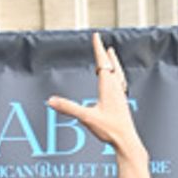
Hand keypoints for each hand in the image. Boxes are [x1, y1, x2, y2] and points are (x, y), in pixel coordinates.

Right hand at [47, 32, 140, 154]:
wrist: (126, 141)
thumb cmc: (110, 129)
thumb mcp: (86, 117)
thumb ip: (68, 108)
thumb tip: (51, 101)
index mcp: (108, 86)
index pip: (102, 62)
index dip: (98, 48)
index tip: (96, 36)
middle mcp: (116, 88)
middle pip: (112, 65)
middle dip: (106, 54)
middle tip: (104, 44)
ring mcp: (121, 96)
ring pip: (118, 73)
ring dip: (114, 63)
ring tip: (113, 56)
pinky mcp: (123, 104)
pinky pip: (121, 84)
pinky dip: (118, 76)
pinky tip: (118, 82)